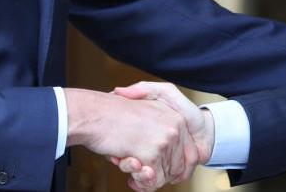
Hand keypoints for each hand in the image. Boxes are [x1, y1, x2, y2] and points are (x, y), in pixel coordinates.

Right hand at [64, 88, 199, 190]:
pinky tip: (128, 165)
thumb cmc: (114, 111)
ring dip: (146, 177)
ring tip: (130, 162)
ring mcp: (165, 141)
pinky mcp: (152, 153)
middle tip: (138, 165)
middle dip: (157, 172)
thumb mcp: (147, 104)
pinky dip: (140, 181)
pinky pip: (152, 180)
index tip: (158, 169)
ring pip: (165, 176)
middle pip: (177, 167)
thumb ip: (164, 122)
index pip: (190, 153)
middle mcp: (175, 128)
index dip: (174, 167)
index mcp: (177, 117)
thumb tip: (172, 155)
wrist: (94, 113)